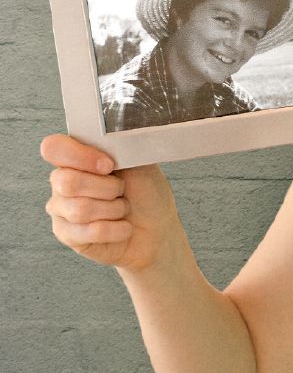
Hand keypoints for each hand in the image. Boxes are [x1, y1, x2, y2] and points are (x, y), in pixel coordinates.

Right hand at [41, 134, 179, 272]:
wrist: (158, 228)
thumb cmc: (146, 192)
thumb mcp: (138, 162)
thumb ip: (117, 146)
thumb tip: (107, 136)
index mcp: (76, 158)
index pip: (54, 148)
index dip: (81, 156)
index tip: (110, 165)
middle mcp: (62, 182)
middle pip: (68, 182)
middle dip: (108, 188)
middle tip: (123, 191)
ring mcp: (61, 210)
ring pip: (80, 209)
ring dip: (115, 210)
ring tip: (124, 209)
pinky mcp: (66, 236)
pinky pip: (89, 232)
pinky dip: (115, 229)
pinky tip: (123, 228)